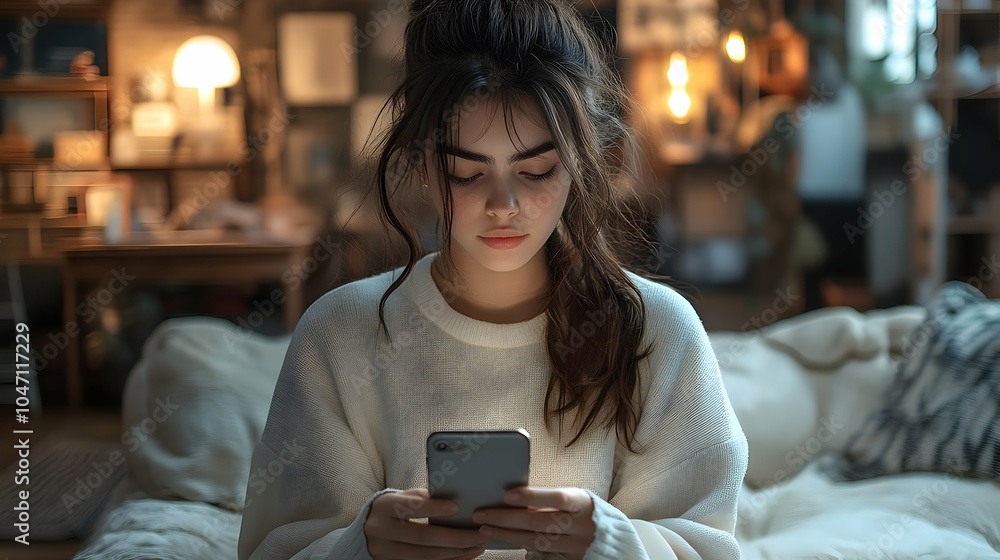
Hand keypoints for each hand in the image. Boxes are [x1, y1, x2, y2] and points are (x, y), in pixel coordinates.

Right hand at [365, 488, 488, 559]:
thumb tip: (452, 496)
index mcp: (385, 507)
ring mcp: (386, 552)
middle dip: (455, 537)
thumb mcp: (401, 498)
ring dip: (456, 553)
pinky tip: (465, 556)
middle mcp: (382, 531)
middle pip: (422, 538)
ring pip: (425, 557)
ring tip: (478, 546)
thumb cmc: (392, 510)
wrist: (365, 532)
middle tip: (480, 534)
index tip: (457, 507)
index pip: (411, 507)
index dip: (434, 508)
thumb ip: (421, 497)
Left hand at [472, 486, 595, 559]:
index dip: (532, 496)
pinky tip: (503, 540)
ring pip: (536, 541)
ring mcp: (576, 547)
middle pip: (539, 522)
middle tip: (481, 514)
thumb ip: (552, 499)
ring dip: (507, 534)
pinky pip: (540, 554)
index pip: (557, 498)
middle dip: (507, 518)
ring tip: (485, 528)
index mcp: (583, 503)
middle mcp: (581, 526)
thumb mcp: (577, 499)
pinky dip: (519, 546)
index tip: (507, 494)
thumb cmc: (588, 512)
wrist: (615, 542)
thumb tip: (515, 494)